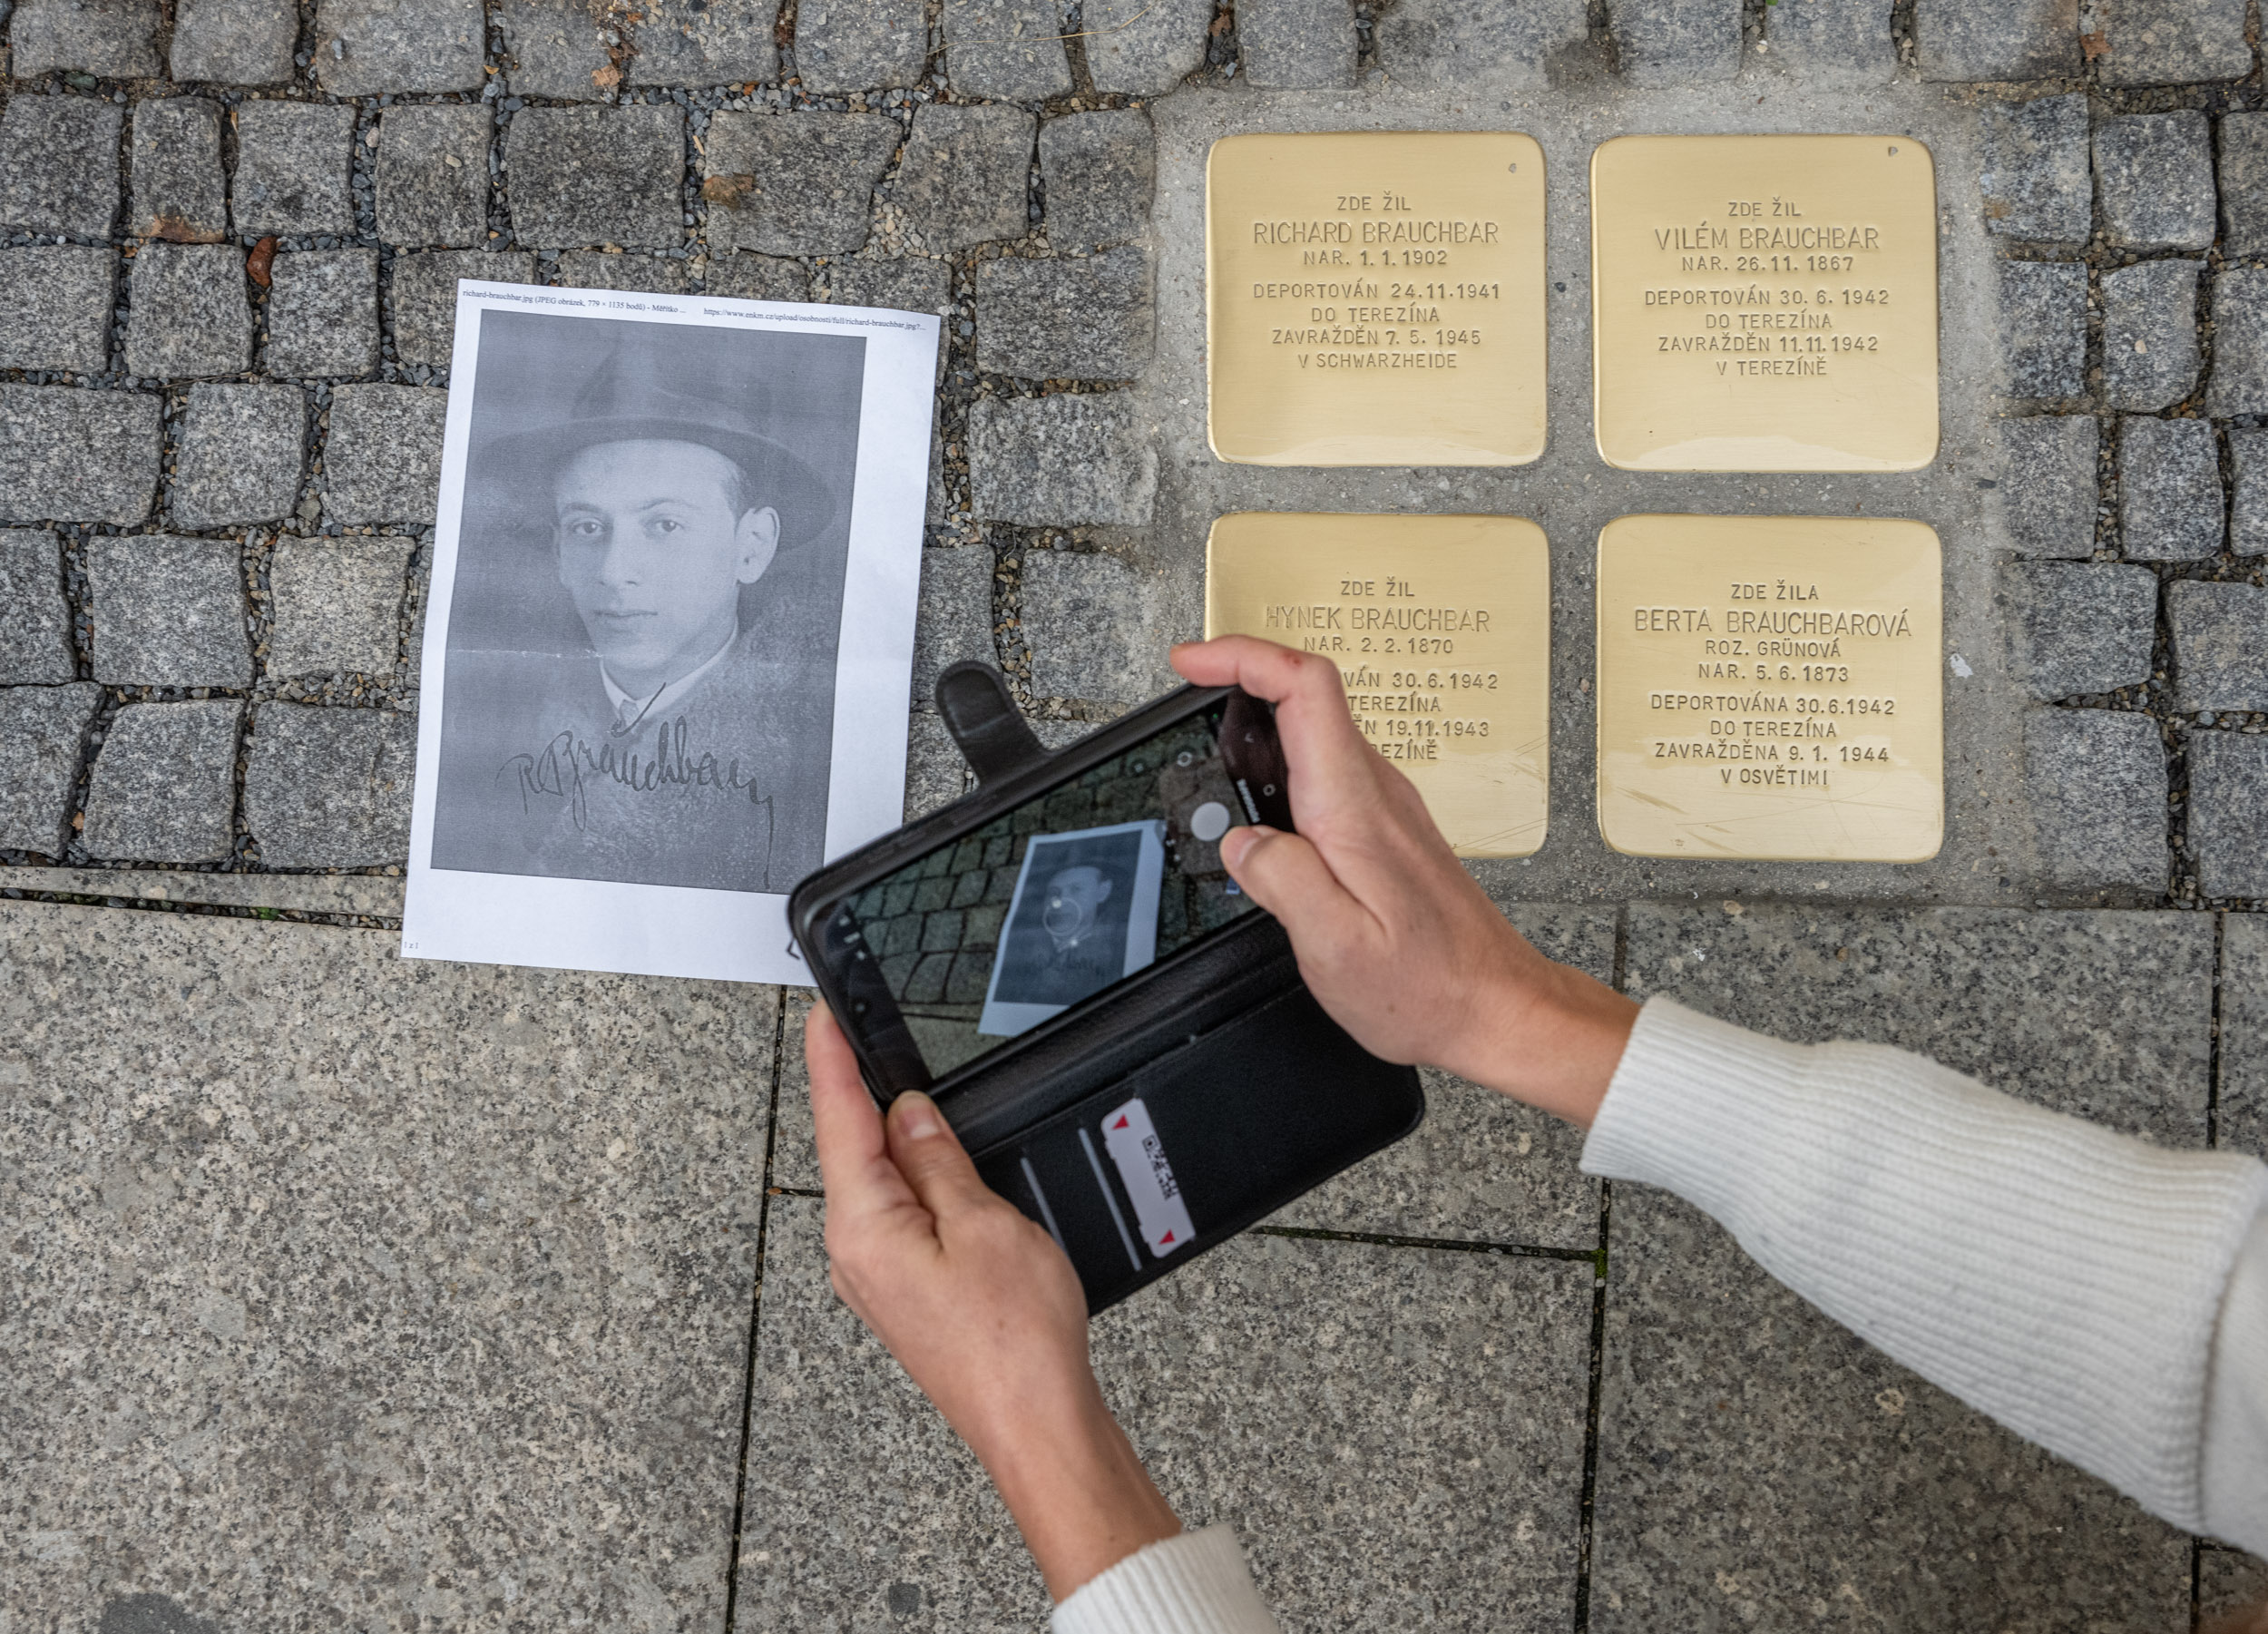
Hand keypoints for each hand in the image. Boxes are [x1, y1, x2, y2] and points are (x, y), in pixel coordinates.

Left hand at [806, 1003, 1180, 1597]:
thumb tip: (909, 1112)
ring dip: (901, 1142)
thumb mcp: (984, 1221)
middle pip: (853, 1150)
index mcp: (864, 1228)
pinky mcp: (906, 1293)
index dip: (831, 1060)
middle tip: (871, 1039)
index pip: (838, 1120)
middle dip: (868, 1096)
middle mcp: (856, 1254)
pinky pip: (899, 1217)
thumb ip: (939, 1159)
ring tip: (925, 1102)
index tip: (822, 1016)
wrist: (1036, 1423)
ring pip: (880, 1185)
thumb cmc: (1014, 1341)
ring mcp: (878, 1278)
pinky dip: (917, 1182)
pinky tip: (942, 1169)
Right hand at [1171, 635, 1637, 1127]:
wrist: (1494, 1007)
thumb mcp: (1335, 947)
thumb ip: (1280, 881)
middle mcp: (1373, 792)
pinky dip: (1276, 774)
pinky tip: (1256, 816)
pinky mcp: (1382, 829)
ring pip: (1310, 735)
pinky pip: (1322, 773)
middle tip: (1181, 715)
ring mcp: (1381, 806)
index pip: (1304, 686)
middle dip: (1233, 687)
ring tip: (1207, 772)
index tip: (1191, 662)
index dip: (1241, 656)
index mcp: (1354, 807)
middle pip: (1302, 696)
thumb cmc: (1429, 985)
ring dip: (1253, 734)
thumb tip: (1239, 840)